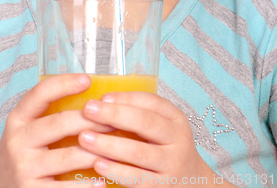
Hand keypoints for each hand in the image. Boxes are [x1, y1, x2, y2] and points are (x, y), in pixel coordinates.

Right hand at [0, 74, 113, 187]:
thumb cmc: (25, 150)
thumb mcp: (27, 126)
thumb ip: (50, 113)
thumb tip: (94, 99)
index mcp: (18, 118)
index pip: (40, 94)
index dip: (63, 84)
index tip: (87, 79)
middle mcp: (18, 141)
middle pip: (59, 123)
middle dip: (91, 120)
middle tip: (115, 119)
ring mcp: (23, 167)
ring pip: (67, 156)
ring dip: (96, 151)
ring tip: (117, 148)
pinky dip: (86, 185)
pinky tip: (103, 181)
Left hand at [78, 92, 220, 186]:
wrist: (192, 183)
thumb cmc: (165, 148)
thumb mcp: (162, 127)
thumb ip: (138, 114)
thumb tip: (100, 102)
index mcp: (176, 118)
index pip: (151, 102)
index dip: (125, 98)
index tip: (102, 97)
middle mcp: (178, 140)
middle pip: (145, 123)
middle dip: (114, 115)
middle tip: (88, 110)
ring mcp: (172, 165)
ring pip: (139, 152)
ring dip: (109, 144)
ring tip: (85, 138)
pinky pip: (137, 179)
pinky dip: (116, 171)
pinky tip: (98, 164)